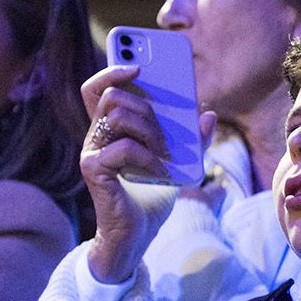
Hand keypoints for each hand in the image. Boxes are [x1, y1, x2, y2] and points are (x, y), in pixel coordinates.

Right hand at [80, 65, 216, 282]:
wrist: (137, 236)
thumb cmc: (152, 196)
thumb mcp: (180, 163)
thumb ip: (193, 139)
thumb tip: (208, 114)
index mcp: (111, 129)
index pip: (100, 88)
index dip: (113, 70)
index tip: (137, 65)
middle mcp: (96, 136)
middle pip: (112, 96)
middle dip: (146, 105)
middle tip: (166, 131)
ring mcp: (92, 151)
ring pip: (117, 115)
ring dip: (150, 130)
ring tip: (166, 152)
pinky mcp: (94, 169)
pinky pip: (123, 147)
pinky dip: (148, 157)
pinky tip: (160, 171)